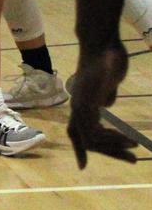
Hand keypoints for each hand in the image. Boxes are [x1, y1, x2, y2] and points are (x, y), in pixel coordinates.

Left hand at [67, 45, 136, 168]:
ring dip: (113, 147)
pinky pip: (97, 128)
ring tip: (134, 149)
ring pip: (91, 137)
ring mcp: (80, 103)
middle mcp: (76, 106)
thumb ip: (104, 95)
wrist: (103, 43)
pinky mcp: (88, 100)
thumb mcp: (106, 83)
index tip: (82, 167)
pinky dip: (113, 137)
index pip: (75, 132)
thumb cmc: (106, 59)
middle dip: (108, 152)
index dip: (79, 149)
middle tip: (132, 160)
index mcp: (80, 104)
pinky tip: (130, 140)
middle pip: (86, 139)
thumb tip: (105, 105)